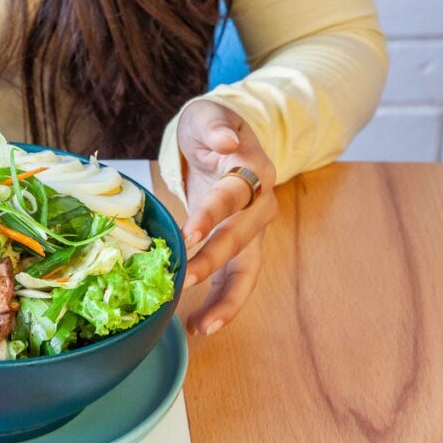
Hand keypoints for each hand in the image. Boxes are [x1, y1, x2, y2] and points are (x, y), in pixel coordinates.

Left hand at [177, 100, 277, 335]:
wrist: (227, 137)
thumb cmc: (212, 127)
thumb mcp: (210, 115)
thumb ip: (215, 126)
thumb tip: (226, 141)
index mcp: (254, 171)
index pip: (232, 195)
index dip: (211, 215)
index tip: (188, 234)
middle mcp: (260, 205)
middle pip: (239, 239)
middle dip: (211, 263)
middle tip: (181, 282)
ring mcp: (253, 230)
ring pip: (247, 270)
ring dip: (225, 300)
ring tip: (200, 327)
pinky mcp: (241, 247)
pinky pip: (236, 280)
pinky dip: (221, 304)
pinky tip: (198, 326)